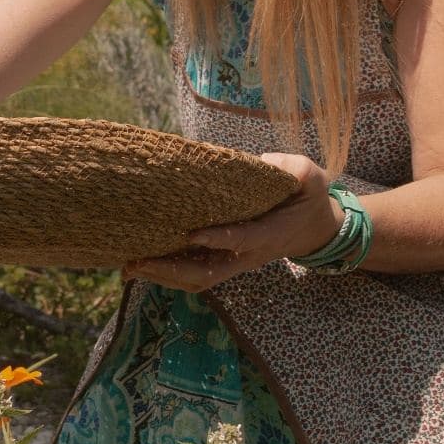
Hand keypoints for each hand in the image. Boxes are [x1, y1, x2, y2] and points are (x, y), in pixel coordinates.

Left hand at [123, 152, 339, 292]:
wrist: (313, 228)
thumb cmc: (307, 197)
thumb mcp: (310, 176)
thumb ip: (292, 169)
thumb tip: (262, 163)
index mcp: (271, 233)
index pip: (243, 239)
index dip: (219, 239)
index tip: (191, 233)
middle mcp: (249, 255)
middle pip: (208, 273)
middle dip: (173, 269)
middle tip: (139, 260)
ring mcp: (235, 263)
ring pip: (197, 280)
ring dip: (164, 276)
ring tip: (130, 266)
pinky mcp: (224, 263)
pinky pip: (194, 276)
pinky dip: (167, 275)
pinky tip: (141, 264)